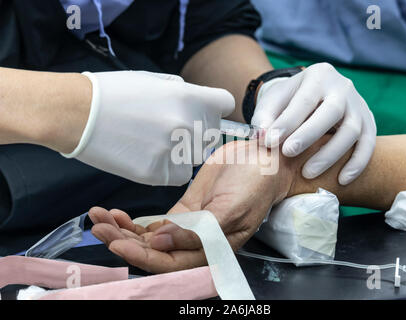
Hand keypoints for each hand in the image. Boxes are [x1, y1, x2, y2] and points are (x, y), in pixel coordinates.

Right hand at [62, 70, 234, 185]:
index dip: (215, 108)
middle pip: (211, 135)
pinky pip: (179, 175)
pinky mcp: (158, 173)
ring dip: (183, 153)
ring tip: (156, 143)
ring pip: (195, 157)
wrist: (77, 113)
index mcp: (189, 96)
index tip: (205, 113)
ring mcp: (173, 150)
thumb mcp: (155, 81)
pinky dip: (169, 169)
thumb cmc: (113, 93)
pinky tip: (149, 157)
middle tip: (172, 131)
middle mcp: (187, 124)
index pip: (225, 103)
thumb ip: (184, 93)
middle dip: (197, 133)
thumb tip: (199, 104)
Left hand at [89, 140, 296, 272]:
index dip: (141, 256)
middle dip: (123, 242)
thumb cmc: (254, 185)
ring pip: (148, 239)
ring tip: (97, 217)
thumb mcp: (229, 209)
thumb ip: (198, 230)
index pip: (169, 262)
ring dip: (122, 231)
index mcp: (210, 250)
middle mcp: (195, 244)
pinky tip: (115, 214)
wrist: (261, 160)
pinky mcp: (183, 211)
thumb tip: (161, 243)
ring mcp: (187, 228)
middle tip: (97, 227)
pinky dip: (132, 221)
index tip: (116, 242)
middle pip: (153, 252)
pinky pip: (153, 224)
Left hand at [251, 62, 376, 184]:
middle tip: (288, 153)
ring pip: (352, 130)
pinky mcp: (368, 123)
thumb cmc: (289, 101)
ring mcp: (359, 105)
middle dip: (309, 134)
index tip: (269, 141)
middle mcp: (343, 87)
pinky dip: (357, 164)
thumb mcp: (273, 101)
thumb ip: (264, 117)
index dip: (287, 121)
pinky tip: (341, 180)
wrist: (312, 97)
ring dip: (330, 155)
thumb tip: (261, 136)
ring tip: (307, 173)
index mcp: (319, 76)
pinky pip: (368, 145)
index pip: (304, 99)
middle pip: (332, 111)